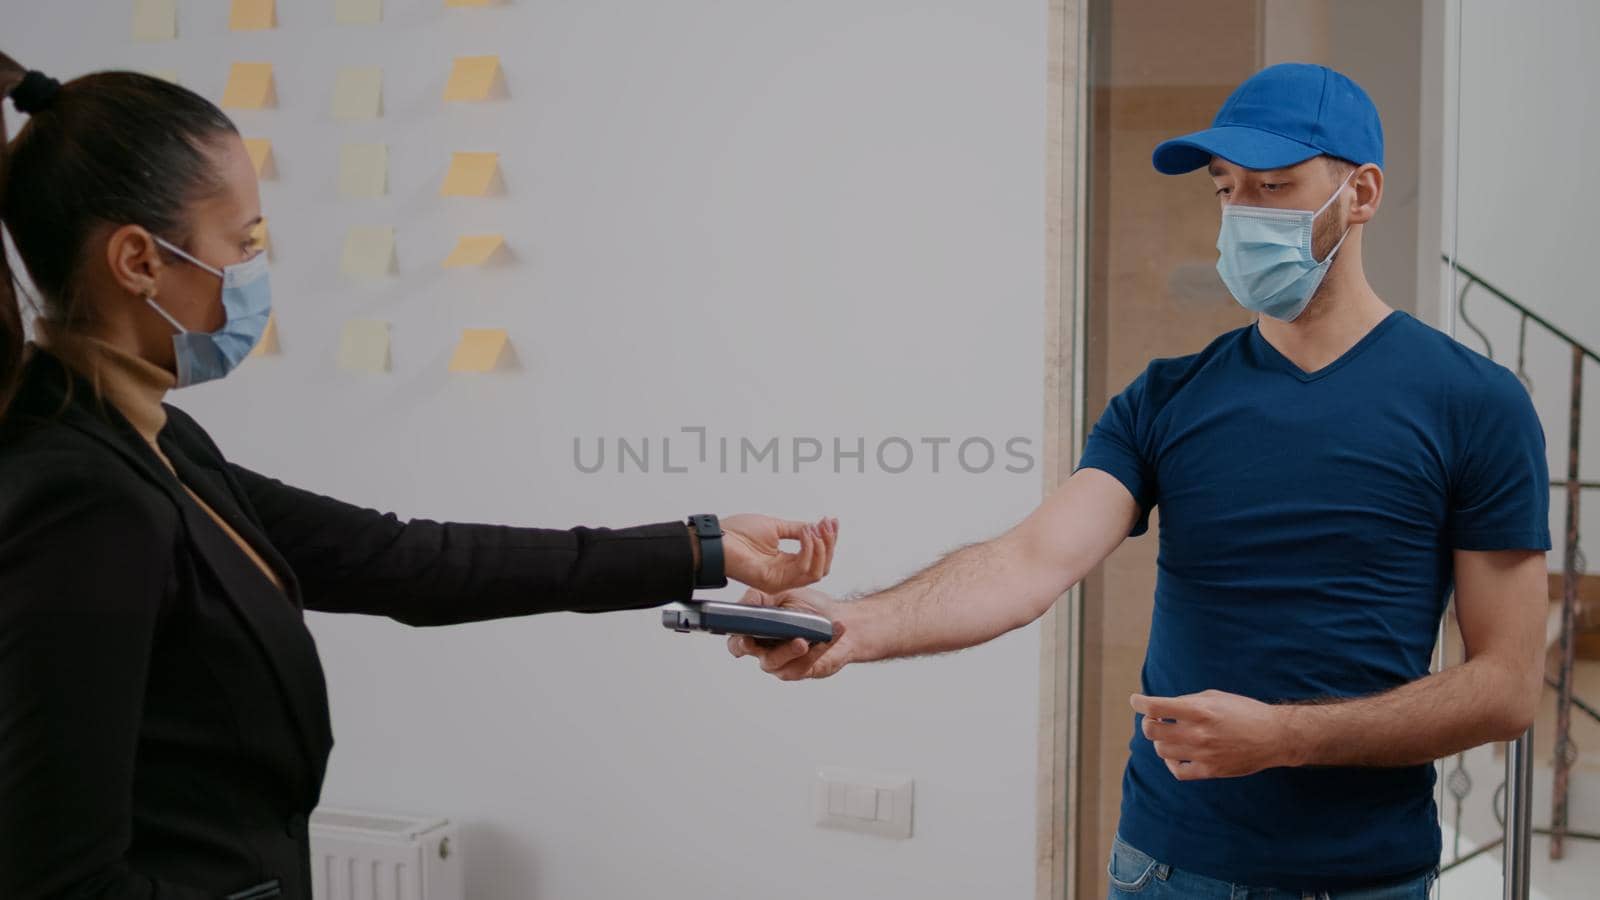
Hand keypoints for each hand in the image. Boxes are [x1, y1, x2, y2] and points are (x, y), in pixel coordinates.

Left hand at [720, 514, 837, 593]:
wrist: (716, 540)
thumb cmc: (735, 534)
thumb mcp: (775, 526)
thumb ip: (797, 530)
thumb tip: (818, 527)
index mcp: (784, 562)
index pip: (816, 558)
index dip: (828, 540)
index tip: (832, 522)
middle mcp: (784, 573)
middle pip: (821, 567)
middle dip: (829, 544)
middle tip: (828, 525)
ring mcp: (779, 580)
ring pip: (816, 572)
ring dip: (822, 548)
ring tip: (816, 530)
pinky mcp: (774, 582)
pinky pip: (802, 571)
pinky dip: (809, 551)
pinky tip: (806, 536)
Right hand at [727, 587, 857, 679]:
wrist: (840, 617)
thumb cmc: (807, 605)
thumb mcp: (781, 593)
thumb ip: (760, 597)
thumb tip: (746, 604)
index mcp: (755, 633)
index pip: (737, 643)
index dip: (738, 643)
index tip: (745, 636)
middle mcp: (766, 651)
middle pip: (760, 657)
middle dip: (765, 651)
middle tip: (764, 641)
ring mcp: (784, 663)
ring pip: (781, 663)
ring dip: (791, 651)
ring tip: (803, 640)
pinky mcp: (805, 669)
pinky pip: (808, 662)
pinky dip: (821, 646)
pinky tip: (833, 630)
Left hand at [1130, 690, 1294, 780]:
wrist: (1274, 736)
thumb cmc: (1244, 711)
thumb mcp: (1215, 697)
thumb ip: (1187, 702)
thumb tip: (1161, 707)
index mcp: (1199, 710)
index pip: (1155, 707)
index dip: (1139, 703)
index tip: (1135, 700)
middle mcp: (1198, 733)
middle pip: (1152, 731)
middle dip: (1148, 723)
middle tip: (1155, 719)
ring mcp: (1203, 754)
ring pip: (1162, 750)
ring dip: (1160, 741)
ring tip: (1170, 735)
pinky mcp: (1210, 771)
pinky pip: (1178, 771)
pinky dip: (1171, 763)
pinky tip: (1175, 755)